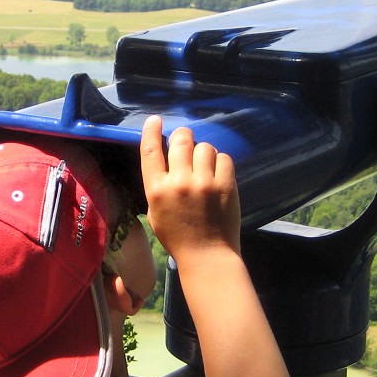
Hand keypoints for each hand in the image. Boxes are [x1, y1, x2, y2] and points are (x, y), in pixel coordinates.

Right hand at [138, 115, 241, 260]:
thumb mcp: (155, 213)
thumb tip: (165, 160)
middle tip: (186, 141)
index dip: (151, 131)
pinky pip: (223, 158)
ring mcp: (204, 183)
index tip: (155, 120)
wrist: (207, 256)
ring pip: (204, 147)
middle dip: (183, 137)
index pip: (151, 151)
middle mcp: (179, 183)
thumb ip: (158, 186)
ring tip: (204, 165)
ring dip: (203, 152)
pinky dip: (220, 162)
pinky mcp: (225, 185)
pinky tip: (217, 174)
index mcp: (156, 190)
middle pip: (181, 140)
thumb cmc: (177, 237)